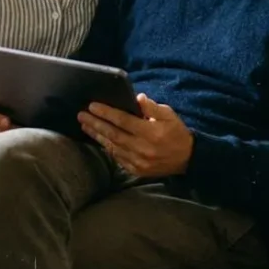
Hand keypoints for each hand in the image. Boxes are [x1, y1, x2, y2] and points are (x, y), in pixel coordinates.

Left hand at [78, 93, 193, 178]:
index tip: (93, 105)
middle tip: (81, 115)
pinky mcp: (137, 170)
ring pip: (112, 147)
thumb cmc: (176, 132)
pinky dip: (107, 148)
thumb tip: (137, 98)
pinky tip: (99, 139)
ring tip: (85, 126)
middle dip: (96, 123)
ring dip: (97, 135)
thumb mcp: (169, 114)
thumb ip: (152, 107)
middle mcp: (143, 148)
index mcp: (151, 132)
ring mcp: (139, 161)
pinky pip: (117, 158)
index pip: (123, 120)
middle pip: (113, 134)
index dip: (106, 113)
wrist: (187, 158)